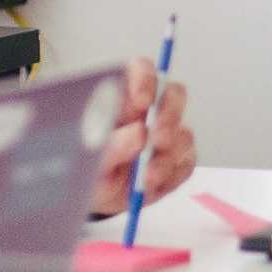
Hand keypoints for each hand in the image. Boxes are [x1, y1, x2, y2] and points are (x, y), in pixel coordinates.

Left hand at [88, 57, 197, 218]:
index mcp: (122, 97)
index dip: (147, 80)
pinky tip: (152, 185)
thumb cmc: (86, 168)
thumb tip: (139, 134)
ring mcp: (166, 134)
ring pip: (184, 134)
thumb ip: (111, 146)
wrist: (94, 200)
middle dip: (170, 116)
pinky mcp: (177, 160)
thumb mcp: (88, 157)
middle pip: (174, 95)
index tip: (143, 101)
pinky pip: (186, 163)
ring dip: (168, 156)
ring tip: (146, 177)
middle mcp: (149, 111)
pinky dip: (171, 176)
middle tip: (157, 140)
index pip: (142, 71)